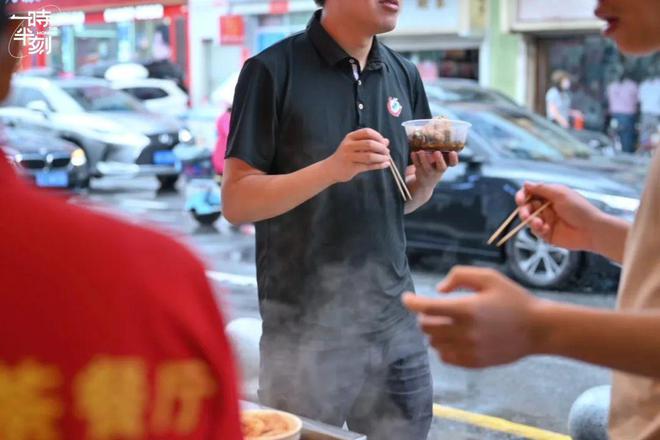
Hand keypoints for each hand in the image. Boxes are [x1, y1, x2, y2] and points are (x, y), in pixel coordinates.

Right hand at [325, 128, 390, 182]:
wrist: (331, 169)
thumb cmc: (346, 156)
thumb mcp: (356, 146)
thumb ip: (370, 142)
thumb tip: (386, 141)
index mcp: (350, 137)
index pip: (367, 132)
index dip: (378, 136)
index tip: (384, 142)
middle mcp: (349, 145)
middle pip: (369, 144)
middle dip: (381, 148)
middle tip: (387, 152)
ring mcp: (349, 157)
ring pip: (370, 156)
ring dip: (381, 158)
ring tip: (387, 159)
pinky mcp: (351, 168)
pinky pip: (368, 166)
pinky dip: (379, 165)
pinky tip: (385, 164)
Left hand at [402, 266, 542, 367]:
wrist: (538, 329)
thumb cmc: (513, 299)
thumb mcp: (489, 277)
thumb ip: (459, 276)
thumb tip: (438, 290)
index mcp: (467, 309)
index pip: (427, 308)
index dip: (412, 303)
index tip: (406, 298)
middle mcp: (466, 332)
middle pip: (427, 328)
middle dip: (424, 317)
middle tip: (432, 310)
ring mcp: (470, 350)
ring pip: (434, 344)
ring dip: (433, 332)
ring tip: (443, 323)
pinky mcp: (475, 362)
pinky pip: (446, 358)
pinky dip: (443, 347)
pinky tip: (452, 338)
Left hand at [409, 151, 458, 191]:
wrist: (424, 183)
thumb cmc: (433, 165)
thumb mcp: (439, 159)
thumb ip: (439, 149)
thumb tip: (437, 132)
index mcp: (445, 164)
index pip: (453, 163)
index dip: (454, 159)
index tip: (453, 152)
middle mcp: (439, 170)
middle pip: (441, 167)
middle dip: (440, 160)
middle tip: (437, 152)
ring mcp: (429, 173)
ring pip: (427, 167)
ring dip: (424, 159)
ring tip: (421, 151)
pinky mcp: (420, 173)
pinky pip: (417, 166)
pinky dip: (415, 159)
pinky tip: (413, 153)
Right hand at [516, 182, 602, 251]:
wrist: (592, 230)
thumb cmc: (580, 209)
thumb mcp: (560, 194)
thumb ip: (542, 188)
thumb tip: (525, 183)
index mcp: (549, 195)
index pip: (530, 193)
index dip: (522, 196)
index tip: (520, 200)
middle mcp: (546, 207)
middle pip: (526, 207)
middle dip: (524, 211)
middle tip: (526, 216)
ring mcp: (546, 220)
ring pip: (529, 220)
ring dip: (531, 221)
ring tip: (539, 225)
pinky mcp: (547, 233)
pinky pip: (535, 231)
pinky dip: (538, 230)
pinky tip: (546, 229)